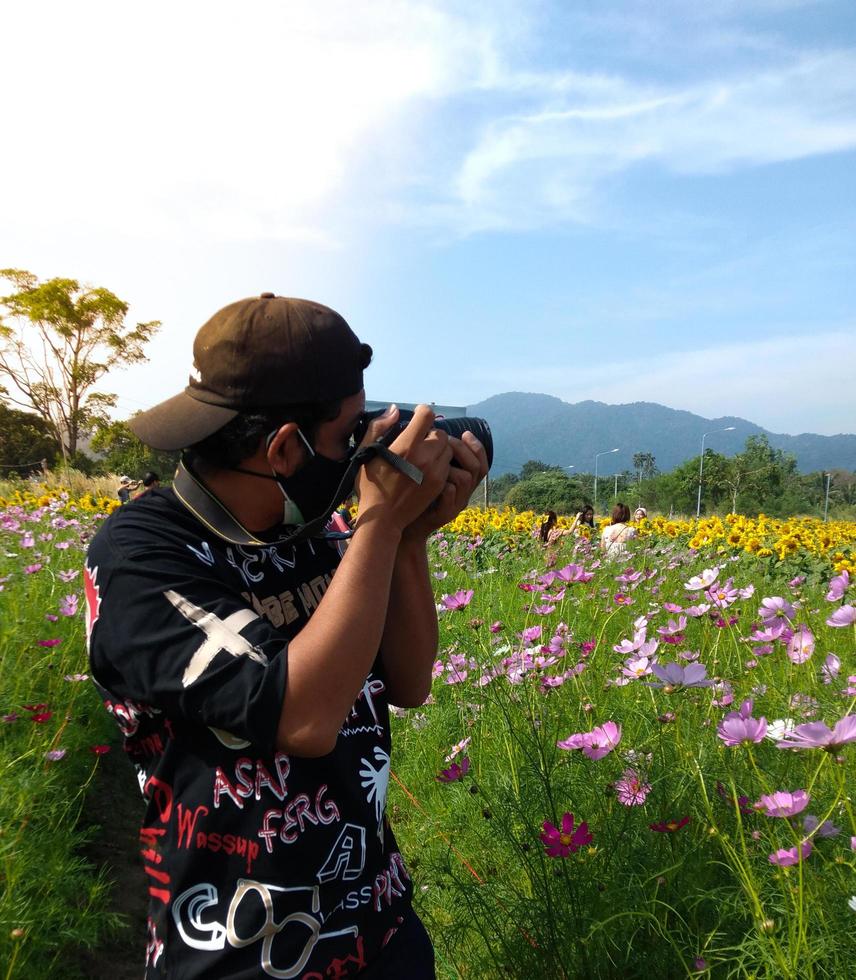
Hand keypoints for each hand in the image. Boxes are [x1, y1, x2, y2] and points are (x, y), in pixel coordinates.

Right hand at [354, 404, 452, 534]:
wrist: (383, 518)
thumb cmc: (370, 485)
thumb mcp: (365, 454)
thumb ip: (378, 428)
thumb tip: (395, 409)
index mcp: (406, 446)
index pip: (427, 416)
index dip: (422, 412)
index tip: (417, 416)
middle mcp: (424, 456)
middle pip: (440, 433)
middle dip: (430, 433)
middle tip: (419, 441)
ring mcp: (434, 471)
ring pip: (446, 449)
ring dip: (437, 449)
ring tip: (423, 456)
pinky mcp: (439, 484)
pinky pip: (447, 465)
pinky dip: (440, 463)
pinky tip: (426, 469)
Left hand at [404, 430, 487, 539]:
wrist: (400, 524)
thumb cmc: (411, 494)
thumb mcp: (428, 473)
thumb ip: (437, 457)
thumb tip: (439, 432)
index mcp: (463, 484)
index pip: (481, 462)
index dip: (477, 447)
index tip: (465, 433)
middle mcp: (464, 494)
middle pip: (477, 468)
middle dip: (462, 450)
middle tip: (446, 442)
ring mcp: (455, 505)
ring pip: (465, 478)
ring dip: (450, 464)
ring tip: (434, 458)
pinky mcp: (443, 514)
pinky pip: (450, 493)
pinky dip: (442, 482)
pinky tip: (428, 477)